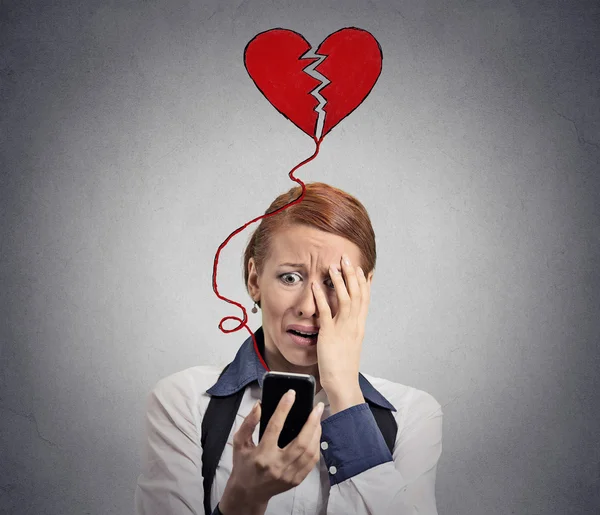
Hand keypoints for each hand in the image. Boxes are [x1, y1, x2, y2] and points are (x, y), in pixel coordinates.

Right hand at [226, 391, 323, 506]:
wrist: (248, 493)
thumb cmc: (243, 465)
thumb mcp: (239, 443)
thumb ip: (248, 423)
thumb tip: (259, 405)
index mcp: (261, 455)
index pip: (275, 427)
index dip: (283, 408)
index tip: (290, 394)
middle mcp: (276, 466)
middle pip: (301, 442)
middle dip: (312, 421)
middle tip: (317, 406)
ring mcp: (288, 475)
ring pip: (310, 452)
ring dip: (316, 432)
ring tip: (317, 418)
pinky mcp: (296, 480)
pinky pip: (312, 462)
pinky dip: (316, 446)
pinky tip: (315, 434)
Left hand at [312, 253, 371, 389]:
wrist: (343, 383)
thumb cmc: (344, 366)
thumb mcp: (349, 344)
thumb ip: (348, 329)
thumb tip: (346, 321)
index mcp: (359, 326)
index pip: (365, 300)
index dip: (364, 283)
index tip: (363, 268)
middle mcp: (354, 325)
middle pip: (357, 294)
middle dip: (352, 275)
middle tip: (347, 258)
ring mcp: (343, 328)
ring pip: (345, 299)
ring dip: (339, 281)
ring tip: (333, 266)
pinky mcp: (329, 334)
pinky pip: (326, 312)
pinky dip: (321, 297)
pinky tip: (316, 286)